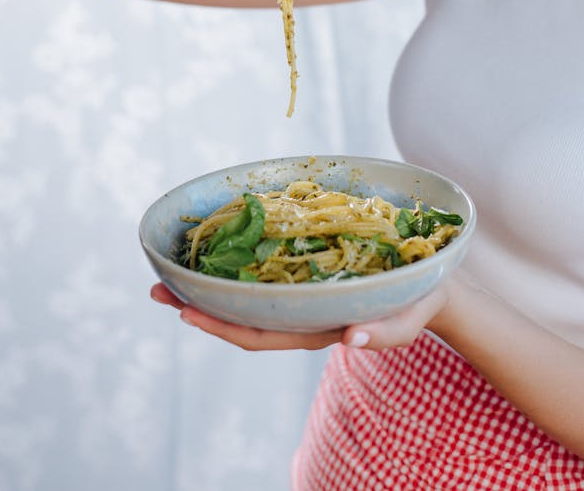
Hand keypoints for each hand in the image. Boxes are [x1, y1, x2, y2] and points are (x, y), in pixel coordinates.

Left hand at [150, 281, 450, 350]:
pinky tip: (217, 245)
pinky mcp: (305, 271)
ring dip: (207, 283)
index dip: (220, 325)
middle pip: (238, 315)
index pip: (258, 334)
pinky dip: (235, 262)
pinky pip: (262, 270)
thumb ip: (383, 333)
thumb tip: (352, 339)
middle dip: (197, 304)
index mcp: (314, 328)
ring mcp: (299, 294)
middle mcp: (298, 312)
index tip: (184, 313)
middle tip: (154, 288)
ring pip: (244, 294)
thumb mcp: (404, 321)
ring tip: (172, 267)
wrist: (429, 287)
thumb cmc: (415, 304)